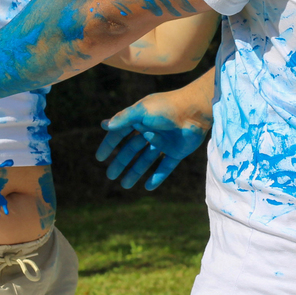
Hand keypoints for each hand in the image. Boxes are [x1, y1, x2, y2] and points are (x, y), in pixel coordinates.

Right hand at [96, 89, 210, 189]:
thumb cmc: (167, 107)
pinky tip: (148, 187)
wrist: (196, 111)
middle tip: (110, 176)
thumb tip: (104, 125)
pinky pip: (165, 166)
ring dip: (136, 172)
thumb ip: (123, 118)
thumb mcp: (142, 111)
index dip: (110, 145)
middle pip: (132, 149)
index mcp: (141, 118)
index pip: (121, 133)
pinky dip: (158, 176)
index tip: (100, 158)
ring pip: (147, 160)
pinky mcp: (177, 151)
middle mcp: (151, 130)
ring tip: (125, 185)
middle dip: (121, 162)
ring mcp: (164, 142)